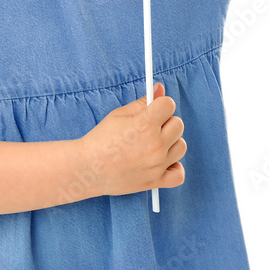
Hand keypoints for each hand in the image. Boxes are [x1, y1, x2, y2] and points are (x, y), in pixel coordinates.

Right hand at [77, 82, 185, 197]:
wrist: (87, 169)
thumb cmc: (101, 139)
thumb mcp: (119, 114)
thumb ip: (143, 102)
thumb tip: (160, 88)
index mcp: (145, 125)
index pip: (169, 105)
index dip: (161, 105)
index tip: (154, 109)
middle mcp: (155, 145)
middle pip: (178, 124)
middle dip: (166, 122)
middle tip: (150, 127)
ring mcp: (157, 164)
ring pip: (181, 146)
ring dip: (170, 143)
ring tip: (153, 144)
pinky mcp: (155, 181)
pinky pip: (179, 174)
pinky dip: (174, 167)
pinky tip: (163, 161)